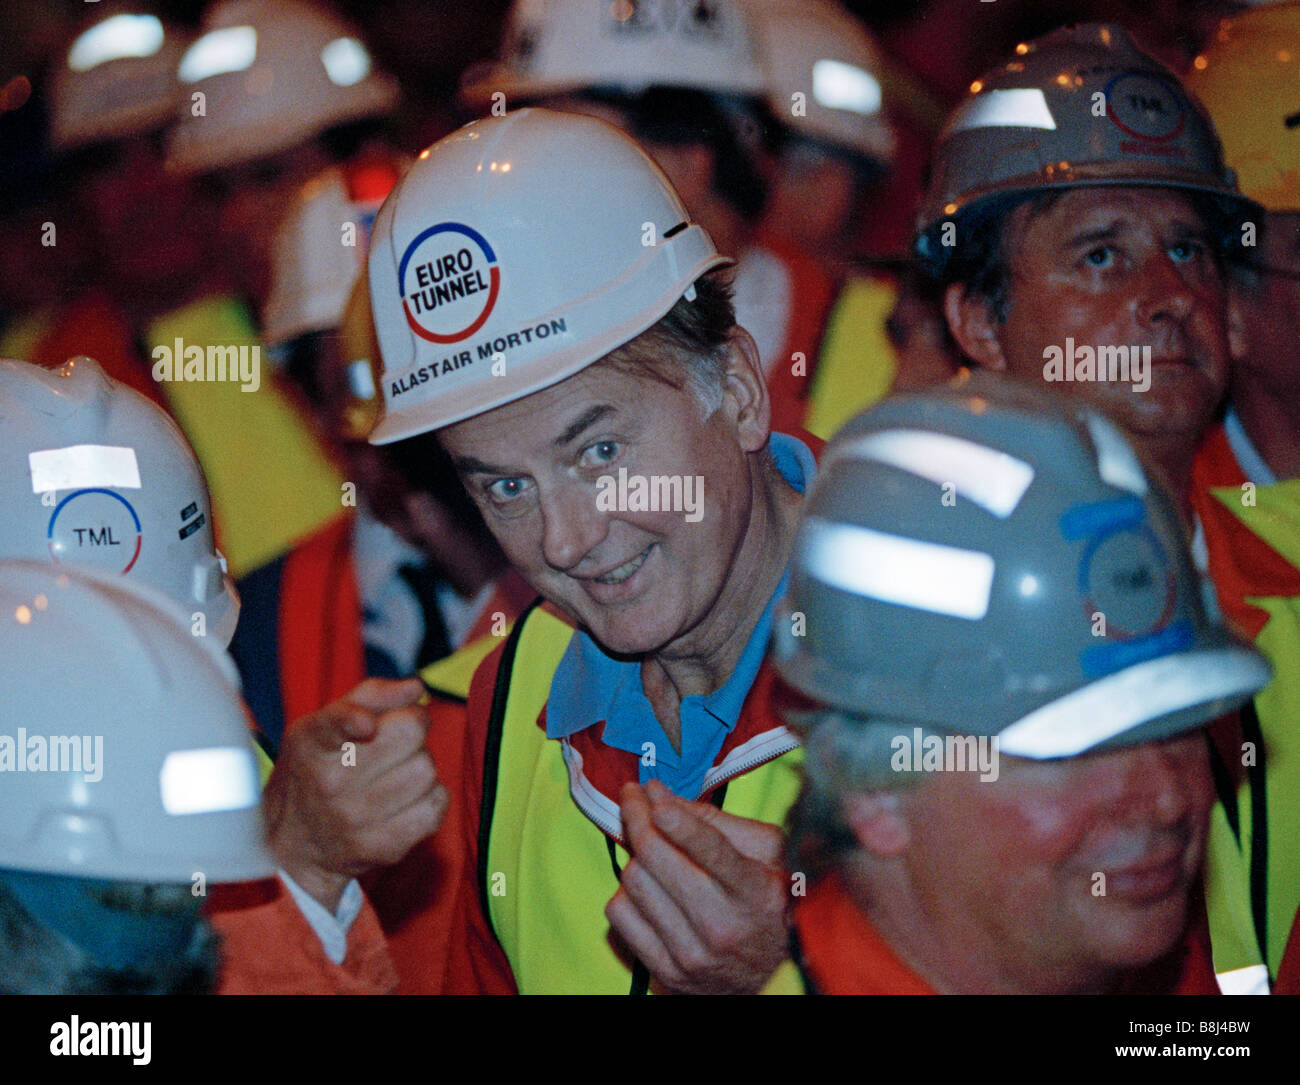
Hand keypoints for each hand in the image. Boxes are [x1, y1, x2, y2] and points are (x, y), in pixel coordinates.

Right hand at [262, 677, 447, 911]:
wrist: (294, 850)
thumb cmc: (314, 773)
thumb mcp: (322, 726)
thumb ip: (370, 695)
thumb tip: (416, 688)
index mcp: (311, 744)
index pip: (335, 725)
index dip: (354, 721)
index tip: (366, 725)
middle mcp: (331, 784)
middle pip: (409, 733)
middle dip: (411, 729)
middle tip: (395, 741)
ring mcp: (357, 819)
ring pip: (426, 769)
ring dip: (420, 766)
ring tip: (395, 774)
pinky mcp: (384, 847)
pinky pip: (436, 805)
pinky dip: (431, 797)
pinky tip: (406, 799)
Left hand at [605, 779, 789, 993]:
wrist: (770, 976)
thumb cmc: (768, 900)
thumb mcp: (766, 853)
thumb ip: (717, 821)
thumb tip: (661, 796)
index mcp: (755, 891)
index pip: (711, 849)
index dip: (678, 818)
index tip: (653, 790)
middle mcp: (722, 925)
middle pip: (656, 857)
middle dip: (637, 815)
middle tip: (633, 795)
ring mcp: (691, 953)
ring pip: (633, 881)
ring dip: (636, 855)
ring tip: (650, 846)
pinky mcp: (665, 971)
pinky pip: (618, 914)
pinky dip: (626, 892)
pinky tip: (646, 886)